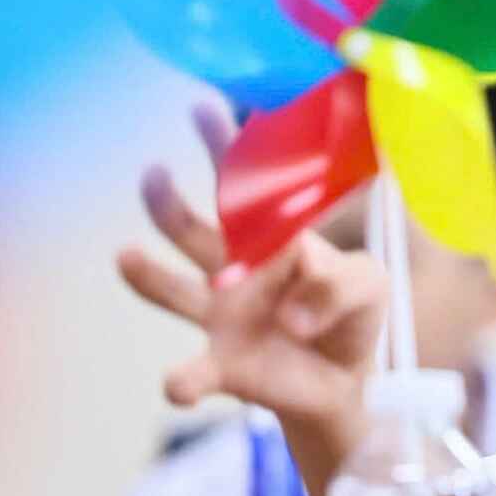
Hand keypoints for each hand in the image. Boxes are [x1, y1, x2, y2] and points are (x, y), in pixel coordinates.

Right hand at [116, 105, 385, 427]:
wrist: (346, 382)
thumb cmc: (351, 316)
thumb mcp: (370, 286)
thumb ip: (340, 281)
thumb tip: (291, 310)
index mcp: (271, 238)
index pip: (245, 188)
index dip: (224, 149)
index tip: (203, 109)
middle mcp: (233, 271)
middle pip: (189, 227)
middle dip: (165, 200)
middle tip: (154, 172)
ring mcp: (221, 317)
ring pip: (172, 290)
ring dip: (148, 275)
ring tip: (126, 256)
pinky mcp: (222, 367)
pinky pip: (193, 372)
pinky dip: (181, 379)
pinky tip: (176, 385)